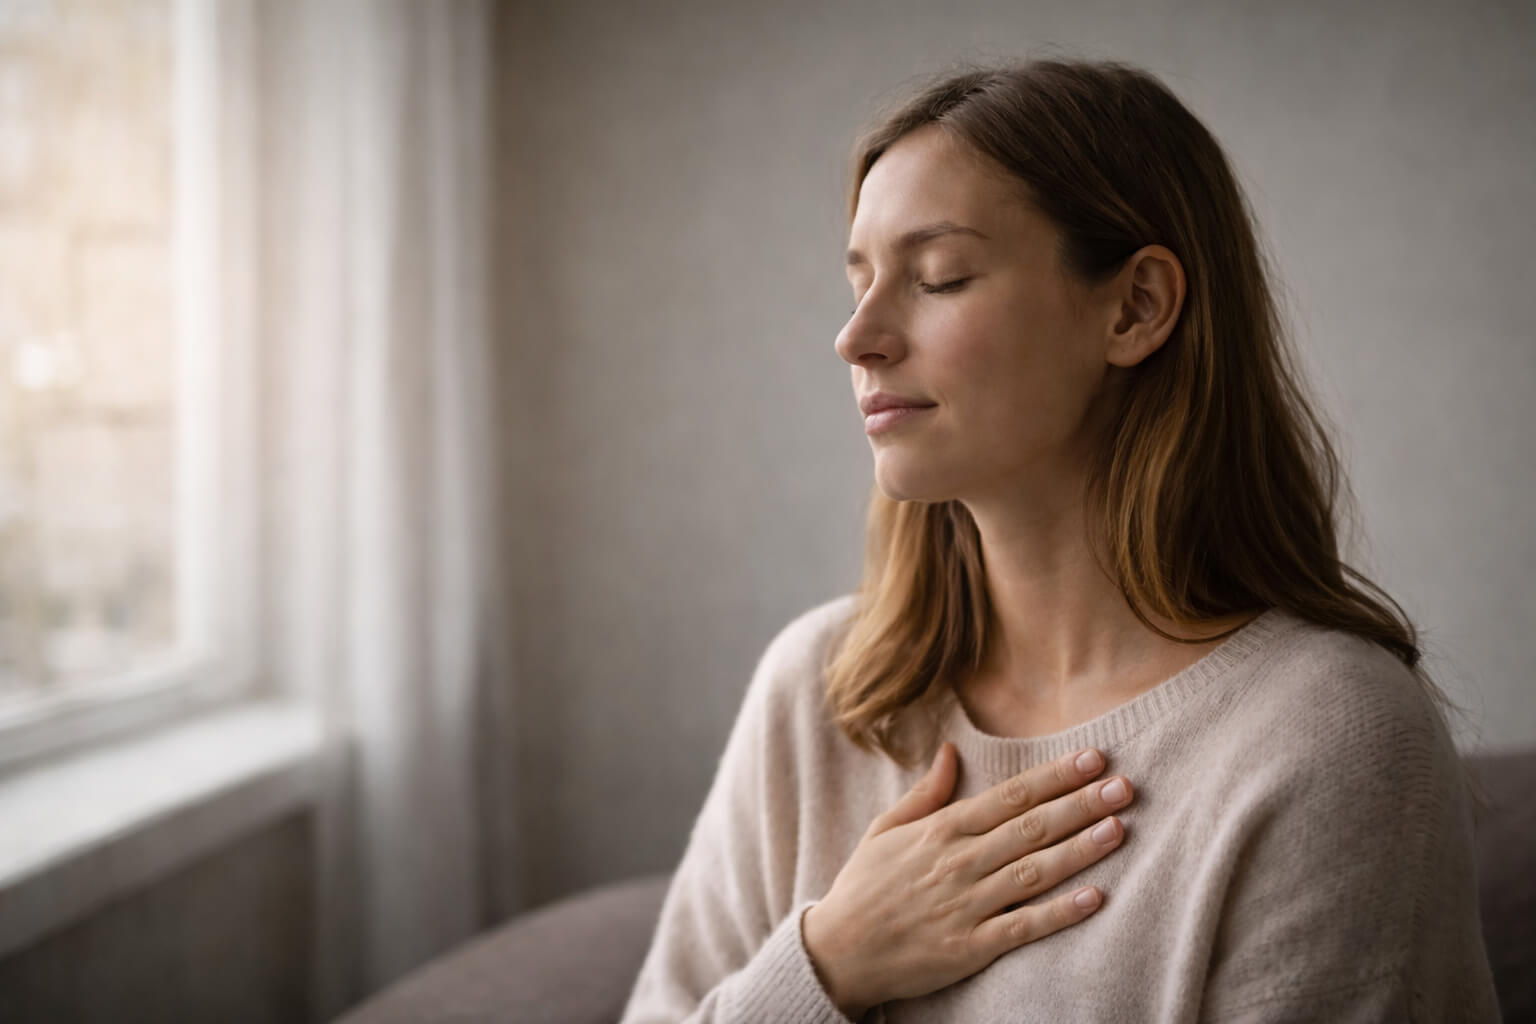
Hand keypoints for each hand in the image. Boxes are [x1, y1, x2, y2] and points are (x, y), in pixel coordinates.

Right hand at [802, 741, 1132, 1017]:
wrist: (837, 953)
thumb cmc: (863, 888)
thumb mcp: (885, 830)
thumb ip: (925, 793)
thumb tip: (951, 750)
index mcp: (940, 831)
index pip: (1010, 796)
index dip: (1054, 776)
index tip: (1092, 758)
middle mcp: (958, 863)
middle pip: (1031, 828)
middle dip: (1080, 804)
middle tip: (1124, 786)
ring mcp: (966, 906)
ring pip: (1034, 872)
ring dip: (1080, 849)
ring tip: (1119, 829)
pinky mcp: (971, 947)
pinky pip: (1023, 927)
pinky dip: (1059, 913)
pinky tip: (1095, 897)